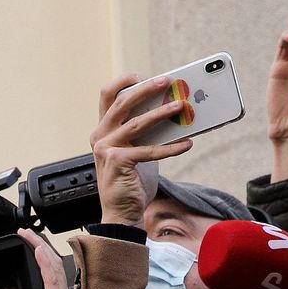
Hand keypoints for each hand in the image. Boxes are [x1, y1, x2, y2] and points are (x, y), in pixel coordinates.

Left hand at [0, 230, 68, 288]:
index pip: (45, 275)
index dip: (39, 258)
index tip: (27, 246)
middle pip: (49, 264)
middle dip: (38, 246)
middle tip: (25, 232)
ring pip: (52, 265)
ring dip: (40, 247)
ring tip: (29, 233)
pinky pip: (53, 279)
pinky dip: (45, 263)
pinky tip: (38, 250)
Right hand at [91, 73, 193, 226]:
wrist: (122, 213)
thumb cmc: (131, 181)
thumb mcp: (139, 149)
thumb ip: (147, 132)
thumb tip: (173, 111)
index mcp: (103, 130)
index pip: (107, 95)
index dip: (124, 81)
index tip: (144, 75)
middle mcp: (100, 136)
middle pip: (121, 102)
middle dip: (145, 89)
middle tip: (167, 81)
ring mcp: (106, 148)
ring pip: (136, 123)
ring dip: (161, 113)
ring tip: (181, 107)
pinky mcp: (117, 162)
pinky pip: (149, 150)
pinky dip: (171, 147)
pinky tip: (187, 143)